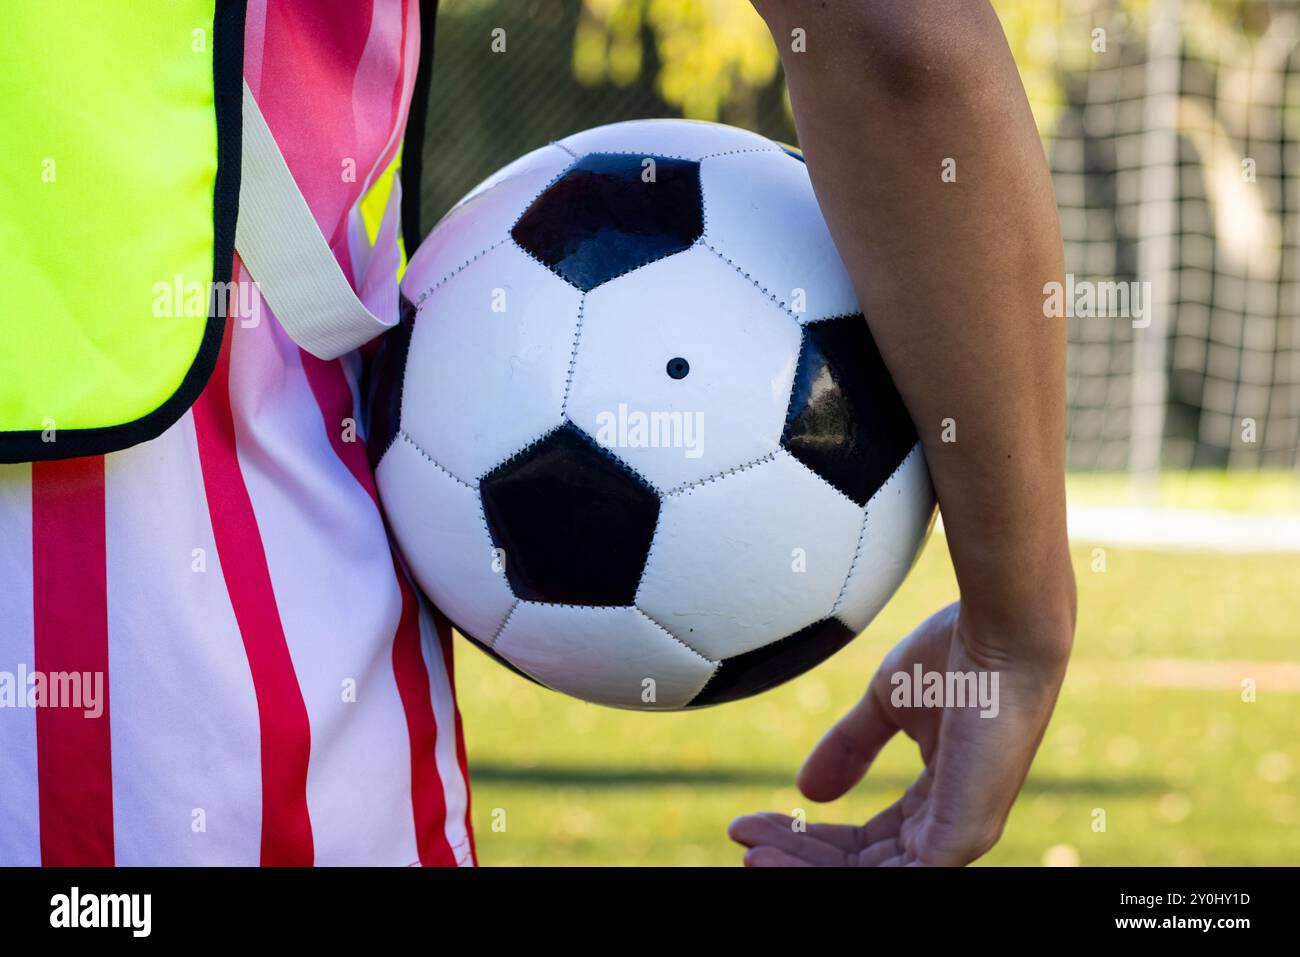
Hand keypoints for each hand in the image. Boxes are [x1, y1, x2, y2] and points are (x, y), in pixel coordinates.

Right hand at [728, 601, 1070, 865]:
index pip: (866, 841)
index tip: (754, 823)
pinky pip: (897, 881)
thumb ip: (851, 746)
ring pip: (873, 878)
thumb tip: (805, 791)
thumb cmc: (959, 655)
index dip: (808, 840)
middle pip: (861, 865)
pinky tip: (786, 860)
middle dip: (796, 859)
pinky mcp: (962, 837)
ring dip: (805, 870)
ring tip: (751, 854)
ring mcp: (959, 836)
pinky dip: (837, 876)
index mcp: (938, 798)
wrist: (999, 634)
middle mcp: (950, 826)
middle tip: (743, 843)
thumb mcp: (886, 704)